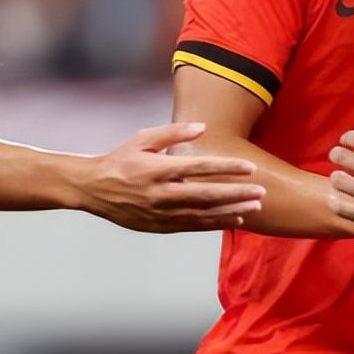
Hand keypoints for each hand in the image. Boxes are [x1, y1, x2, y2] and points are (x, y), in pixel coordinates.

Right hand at [81, 122, 264, 231]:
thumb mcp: (142, 139)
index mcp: (158, 169)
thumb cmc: (120, 160)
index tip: (249, 167)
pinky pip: (192, 226)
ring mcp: (160, 213)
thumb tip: (202, 127)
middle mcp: (161, 193)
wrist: (93, 189)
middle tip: (261, 192)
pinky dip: (215, 224)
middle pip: (206, 195)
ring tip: (254, 208)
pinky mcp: (159, 226)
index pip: (199, 168)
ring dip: (230, 211)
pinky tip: (233, 220)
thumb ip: (173, 132)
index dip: (226, 168)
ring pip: (202, 214)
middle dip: (236, 194)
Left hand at [328, 124, 353, 249]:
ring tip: (343, 179)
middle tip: (339, 157)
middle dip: (337, 154)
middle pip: (342, 156)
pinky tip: (341, 199)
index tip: (347, 141)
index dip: (348, 138)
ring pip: (338, 180)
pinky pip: (341, 206)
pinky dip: (337, 200)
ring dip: (338, 177)